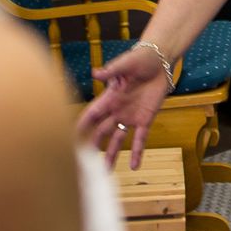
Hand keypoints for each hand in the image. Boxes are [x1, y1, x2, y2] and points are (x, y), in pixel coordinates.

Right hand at [79, 43, 173, 170]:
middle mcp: (117, 110)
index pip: (91, 115)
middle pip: (101, 132)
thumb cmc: (140, 58)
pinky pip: (140, 139)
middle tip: (84, 163)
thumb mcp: (125, 64)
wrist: (160, 61)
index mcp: (109, 98)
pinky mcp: (146, 119)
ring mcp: (130, 117)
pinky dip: (137, 152)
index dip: (81, 127)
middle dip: (92, 146)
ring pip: (117, 140)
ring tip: (104, 172)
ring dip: (111, 155)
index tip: (70, 140)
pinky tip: (134, 166)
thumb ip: (111, 71)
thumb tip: (95, 73)